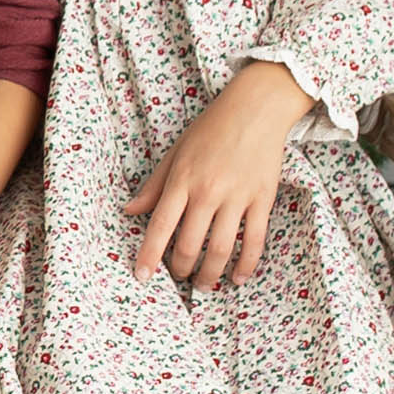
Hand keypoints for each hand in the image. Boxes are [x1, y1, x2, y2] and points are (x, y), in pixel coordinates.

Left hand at [123, 62, 310, 288]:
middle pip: (190, 244)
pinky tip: (237, 278)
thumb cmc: (210, 129)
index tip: (141, 276)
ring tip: (203, 284)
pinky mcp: (263, 200)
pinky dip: (246, 265)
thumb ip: (154, 186)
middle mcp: (208, 191)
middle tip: (178, 277)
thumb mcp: (176, 152)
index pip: (160, 226)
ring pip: (222, 249)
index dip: (149, 255)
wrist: (255, 108)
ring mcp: (237, 197)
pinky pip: (255, 241)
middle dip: (180, 268)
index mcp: (182, 180)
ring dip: (210, 273)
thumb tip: (130, 210)